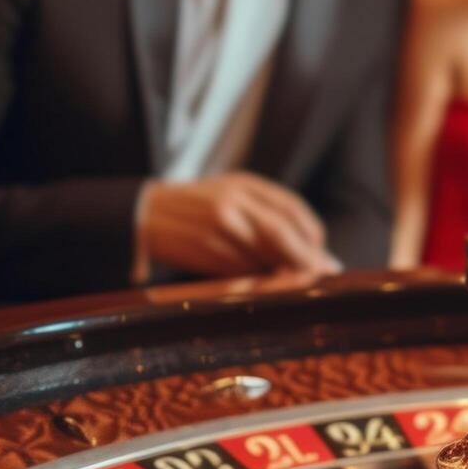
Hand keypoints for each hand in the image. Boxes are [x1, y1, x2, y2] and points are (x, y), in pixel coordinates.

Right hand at [139, 172, 340, 278]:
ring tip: (294, 282)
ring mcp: (217, 226)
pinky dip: (259, 281)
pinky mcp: (205, 250)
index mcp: (243, 183)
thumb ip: (268, 212)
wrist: (145, 215)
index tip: (322, 251)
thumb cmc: (197, 207)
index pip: (292, 209)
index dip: (312, 234)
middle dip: (306, 257)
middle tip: (322, 272)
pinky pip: (242, 271)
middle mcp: (232, 201)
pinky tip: (265, 285)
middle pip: (282, 233)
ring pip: (263, 256)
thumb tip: (313, 246)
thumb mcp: (232, 194)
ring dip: (283, 273)